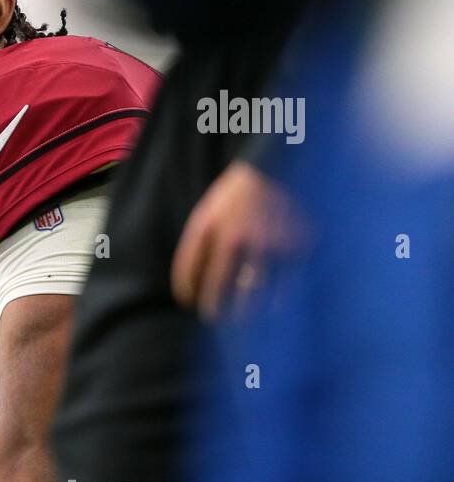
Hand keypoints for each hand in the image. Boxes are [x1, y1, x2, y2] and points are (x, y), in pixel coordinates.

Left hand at [171, 161, 303, 319]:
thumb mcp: (211, 207)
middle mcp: (237, 237)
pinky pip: (286, 284)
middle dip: (212, 306)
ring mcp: (268, 243)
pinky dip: (278, 298)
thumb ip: (201, 239)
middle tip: (211, 316)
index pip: (189, 267)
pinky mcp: (296, 247)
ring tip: (240, 317)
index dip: (185, 287)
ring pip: (253, 292)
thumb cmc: (241, 191)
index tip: (186, 299)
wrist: (284, 164)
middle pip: (219, 286)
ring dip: (244, 310)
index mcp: (211, 224)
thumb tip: (196, 279)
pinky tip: (274, 305)